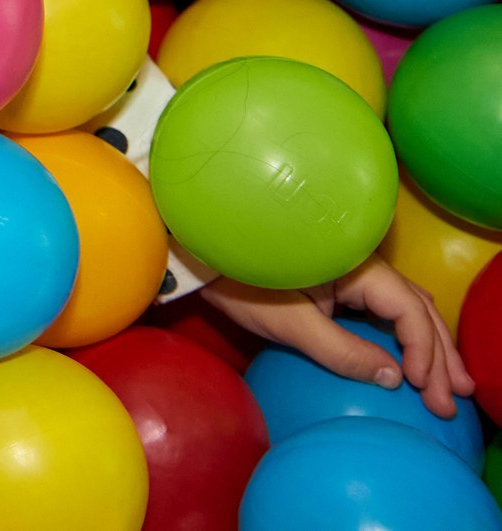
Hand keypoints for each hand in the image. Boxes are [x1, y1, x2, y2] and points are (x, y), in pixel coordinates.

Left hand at [203, 257, 476, 418]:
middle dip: (439, 354)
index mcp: (357, 266)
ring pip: (407, 309)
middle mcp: (363, 266)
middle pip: (417, 310)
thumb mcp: (290, 323)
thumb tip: (393, 379)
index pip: (408, 310)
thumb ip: (342, 351)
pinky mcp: (339, 284)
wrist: (204, 257)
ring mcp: (353, 273)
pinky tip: (411, 360)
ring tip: (448, 385)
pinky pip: (384, 310)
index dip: (423, 350)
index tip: (421, 386)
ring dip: (430, 345)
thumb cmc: (240, 283)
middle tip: (451, 399)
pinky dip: (404, 336)